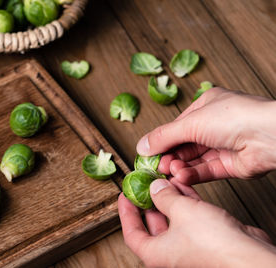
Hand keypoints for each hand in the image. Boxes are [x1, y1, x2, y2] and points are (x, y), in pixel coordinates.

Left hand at [118, 179, 275, 267]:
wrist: (248, 256)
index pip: (132, 233)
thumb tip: (155, 188)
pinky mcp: (205, 238)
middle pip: (153, 223)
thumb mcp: (181, 211)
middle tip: (146, 183)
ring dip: (170, 197)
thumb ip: (164, 197)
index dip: (126, 213)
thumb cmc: (213, 244)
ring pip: (173, 217)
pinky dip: (186, 201)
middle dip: (150, 200)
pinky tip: (184, 185)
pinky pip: (190, 216)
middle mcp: (170, 251)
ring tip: (165, 179)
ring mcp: (188, 245)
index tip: (125, 196)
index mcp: (156, 253)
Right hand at [136, 88, 275, 184]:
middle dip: (169, 156)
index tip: (147, 153)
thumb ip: (164, 136)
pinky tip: (181, 177)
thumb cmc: (235, 117)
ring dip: (179, 166)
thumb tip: (142, 145)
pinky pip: (206, 170)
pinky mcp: (230, 164)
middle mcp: (214, 126)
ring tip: (169, 172)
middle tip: (157, 166)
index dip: (161, 140)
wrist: (270, 136)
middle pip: (184, 144)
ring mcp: (222, 145)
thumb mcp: (191, 123)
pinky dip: (192, 175)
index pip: (176, 126)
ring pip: (193, 159)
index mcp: (205, 107)